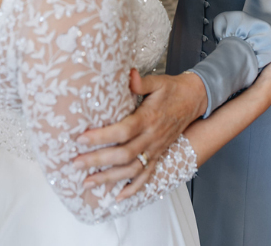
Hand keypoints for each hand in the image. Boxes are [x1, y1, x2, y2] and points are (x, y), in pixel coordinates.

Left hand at [71, 68, 206, 198]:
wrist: (195, 99)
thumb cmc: (172, 89)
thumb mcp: (158, 81)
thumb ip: (141, 82)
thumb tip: (129, 74)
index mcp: (148, 119)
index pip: (122, 131)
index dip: (101, 136)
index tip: (81, 139)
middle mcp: (152, 138)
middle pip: (123, 154)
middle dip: (98, 160)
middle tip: (75, 164)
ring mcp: (156, 149)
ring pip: (132, 169)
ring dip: (110, 178)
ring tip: (88, 182)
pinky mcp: (159, 154)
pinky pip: (147, 175)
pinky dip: (133, 188)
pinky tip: (118, 197)